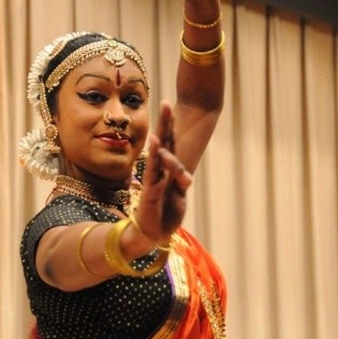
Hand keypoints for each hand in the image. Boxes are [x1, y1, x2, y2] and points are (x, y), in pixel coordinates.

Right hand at [135, 102, 192, 243]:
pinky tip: (155, 149)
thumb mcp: (179, 197)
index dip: (169, 126)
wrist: (152, 234)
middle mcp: (157, 172)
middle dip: (164, 124)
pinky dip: (155, 163)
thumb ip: (181, 183)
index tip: (170, 106)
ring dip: (158, 144)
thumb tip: (187, 177)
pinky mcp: (150, 194)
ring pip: (155, 158)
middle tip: (165, 103)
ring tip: (159, 127)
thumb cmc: (165, 215)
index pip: (168, 143)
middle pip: (162, 143)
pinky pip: (154, 177)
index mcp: (165, 171)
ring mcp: (153, 181)